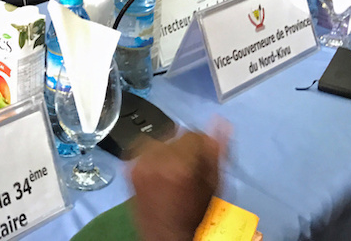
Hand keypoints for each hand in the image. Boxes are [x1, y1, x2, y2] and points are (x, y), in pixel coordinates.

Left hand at [130, 123, 229, 240]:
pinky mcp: (129, 166)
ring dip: (168, 149)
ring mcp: (139, 161)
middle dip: (184, 147)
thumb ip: (217, 151)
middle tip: (187, 167)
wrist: (165, 234)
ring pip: (161, 139)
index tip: (202, 159)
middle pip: (177, 135)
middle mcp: (156, 158)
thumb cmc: (194, 212)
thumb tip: (221, 121)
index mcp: (180, 162)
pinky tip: (158, 168)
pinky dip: (152, 153)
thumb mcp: (213, 184)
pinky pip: (144, 147)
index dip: (202, 145)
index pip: (194, 134)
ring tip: (172, 168)